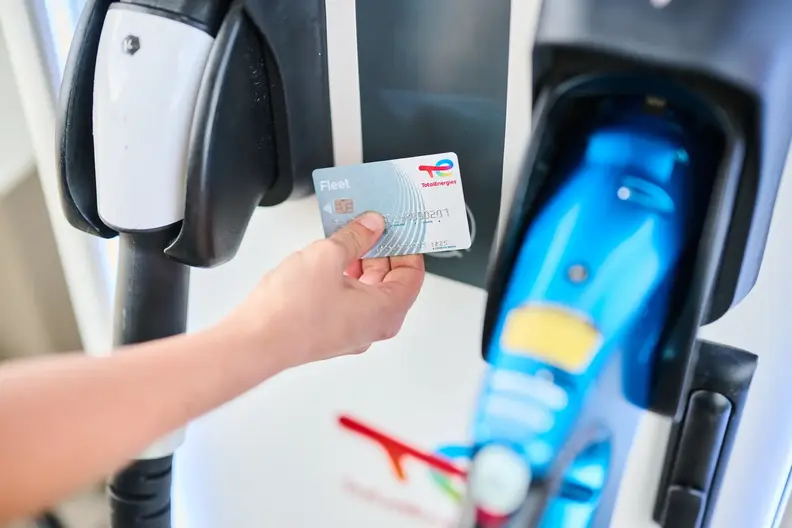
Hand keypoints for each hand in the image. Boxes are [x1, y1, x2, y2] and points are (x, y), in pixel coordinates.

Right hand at [227, 212, 424, 368]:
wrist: (254, 342)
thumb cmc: (290, 312)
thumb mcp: (328, 255)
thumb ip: (356, 236)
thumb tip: (372, 226)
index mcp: (385, 312)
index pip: (413, 275)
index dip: (408, 247)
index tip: (399, 228)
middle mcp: (373, 327)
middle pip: (392, 283)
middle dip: (383, 252)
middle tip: (372, 226)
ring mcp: (351, 333)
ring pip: (368, 291)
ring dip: (361, 263)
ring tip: (346, 237)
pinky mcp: (329, 332)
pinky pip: (348, 300)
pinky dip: (345, 278)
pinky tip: (329, 259)